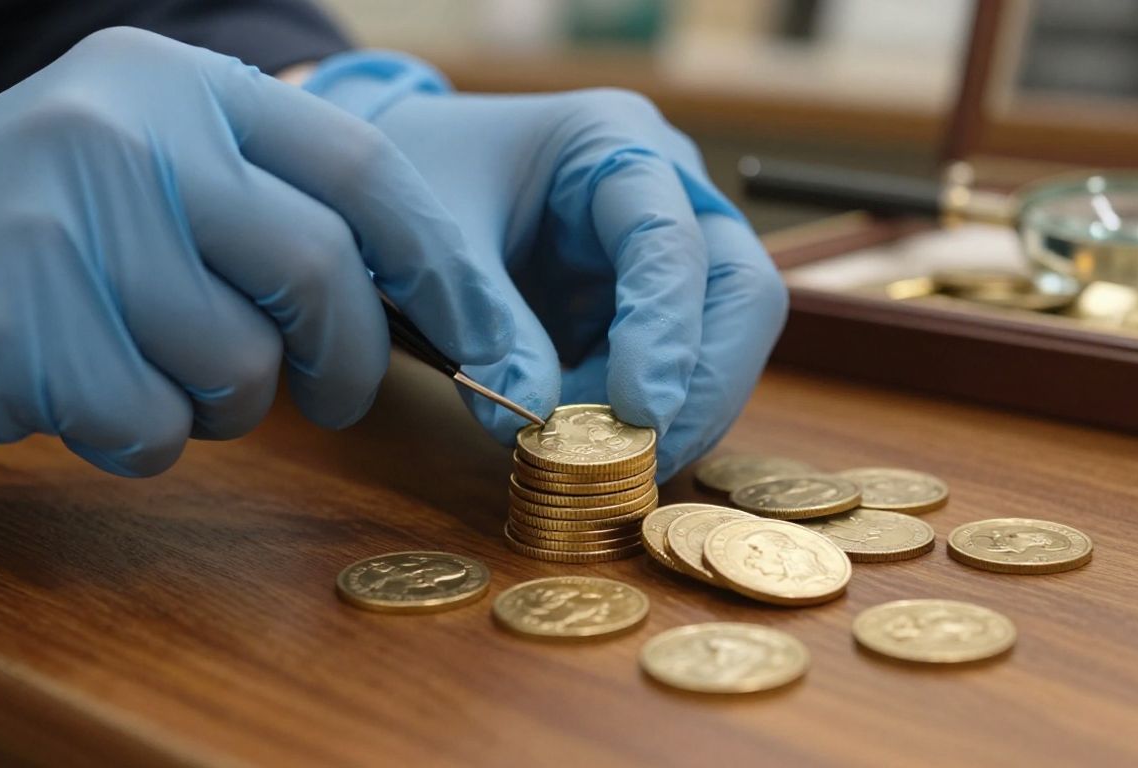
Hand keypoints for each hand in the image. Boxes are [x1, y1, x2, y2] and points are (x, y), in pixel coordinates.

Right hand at [0, 30, 511, 474]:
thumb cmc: (14, 249)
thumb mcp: (130, 172)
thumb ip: (255, 199)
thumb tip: (414, 281)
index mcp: (170, 83)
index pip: (361, 167)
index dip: (439, 261)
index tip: (485, 329)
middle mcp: (124, 130)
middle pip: (323, 269)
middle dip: (348, 359)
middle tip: (333, 399)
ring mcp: (65, 222)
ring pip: (243, 363)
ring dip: (222, 406)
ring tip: (149, 379)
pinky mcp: (20, 326)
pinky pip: (155, 424)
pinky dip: (139, 441)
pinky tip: (75, 405)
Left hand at [308, 55, 786, 478]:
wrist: (397, 171)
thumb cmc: (421, 175)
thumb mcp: (431, 234)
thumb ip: (482, 321)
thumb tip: (529, 417)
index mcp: (614, 142)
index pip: (671, 240)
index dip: (666, 332)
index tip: (641, 414)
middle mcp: (666, 189)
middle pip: (740, 291)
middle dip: (704, 384)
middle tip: (646, 457)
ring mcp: (669, 250)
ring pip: (726, 338)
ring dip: (679, 409)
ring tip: (597, 453)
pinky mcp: (650, 305)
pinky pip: (680, 368)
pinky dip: (648, 415)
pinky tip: (593, 442)